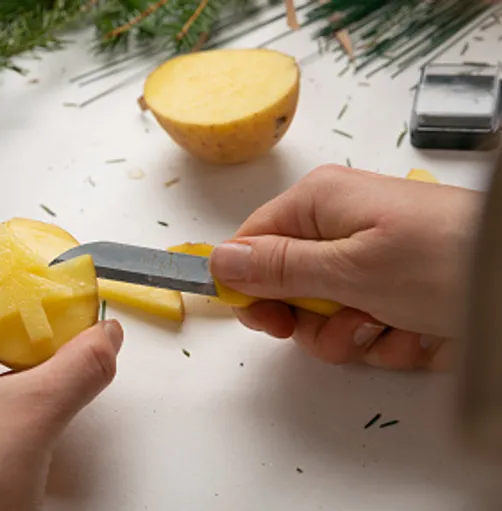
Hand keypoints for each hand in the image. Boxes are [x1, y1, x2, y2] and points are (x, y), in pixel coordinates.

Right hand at [209, 165, 481, 370]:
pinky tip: (419, 334)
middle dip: (314, 320)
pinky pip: (367, 323)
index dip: (250, 286)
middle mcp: (342, 224)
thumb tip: (218, 260)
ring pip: (327, 314)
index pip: (252, 242)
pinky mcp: (399, 286)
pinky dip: (389, 339)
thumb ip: (278, 269)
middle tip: (343, 327)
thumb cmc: (444, 260)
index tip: (266, 322)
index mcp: (320, 202)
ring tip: (392, 328)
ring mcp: (372, 256)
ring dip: (354, 336)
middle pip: (288, 285)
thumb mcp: (349, 269)